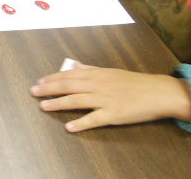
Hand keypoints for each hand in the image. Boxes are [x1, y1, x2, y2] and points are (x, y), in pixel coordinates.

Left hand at [30, 61, 190, 131]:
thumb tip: (73, 64)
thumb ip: (90, 69)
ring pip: (76, 101)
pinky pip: (94, 119)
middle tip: (33, 92)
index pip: (68, 75)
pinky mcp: (114, 114)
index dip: (52, 78)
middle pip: (68, 86)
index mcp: (96, 74)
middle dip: (48, 89)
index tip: (39, 81)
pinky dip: (80, 123)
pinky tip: (69, 127)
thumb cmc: (134, 82)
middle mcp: (97, 85)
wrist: (158, 92)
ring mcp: (105, 100)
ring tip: (43, 106)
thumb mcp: (110, 71)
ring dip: (58, 103)